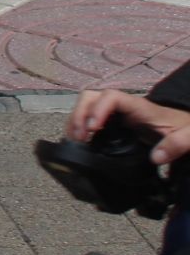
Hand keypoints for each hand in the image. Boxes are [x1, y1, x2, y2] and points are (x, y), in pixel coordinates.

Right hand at [66, 89, 189, 165]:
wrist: (184, 126)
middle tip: (79, 137)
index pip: (111, 97)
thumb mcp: (187, 136)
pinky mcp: (115, 122)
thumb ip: (175, 145)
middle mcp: (123, 107)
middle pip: (91, 97)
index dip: (98, 109)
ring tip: (75, 140)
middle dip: (80, 114)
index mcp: (138, 107)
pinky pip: (91, 117)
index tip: (93, 129)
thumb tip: (155, 158)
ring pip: (87, 105)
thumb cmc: (184, 128)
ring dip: (76, 120)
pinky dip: (81, 126)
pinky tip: (81, 141)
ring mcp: (117, 113)